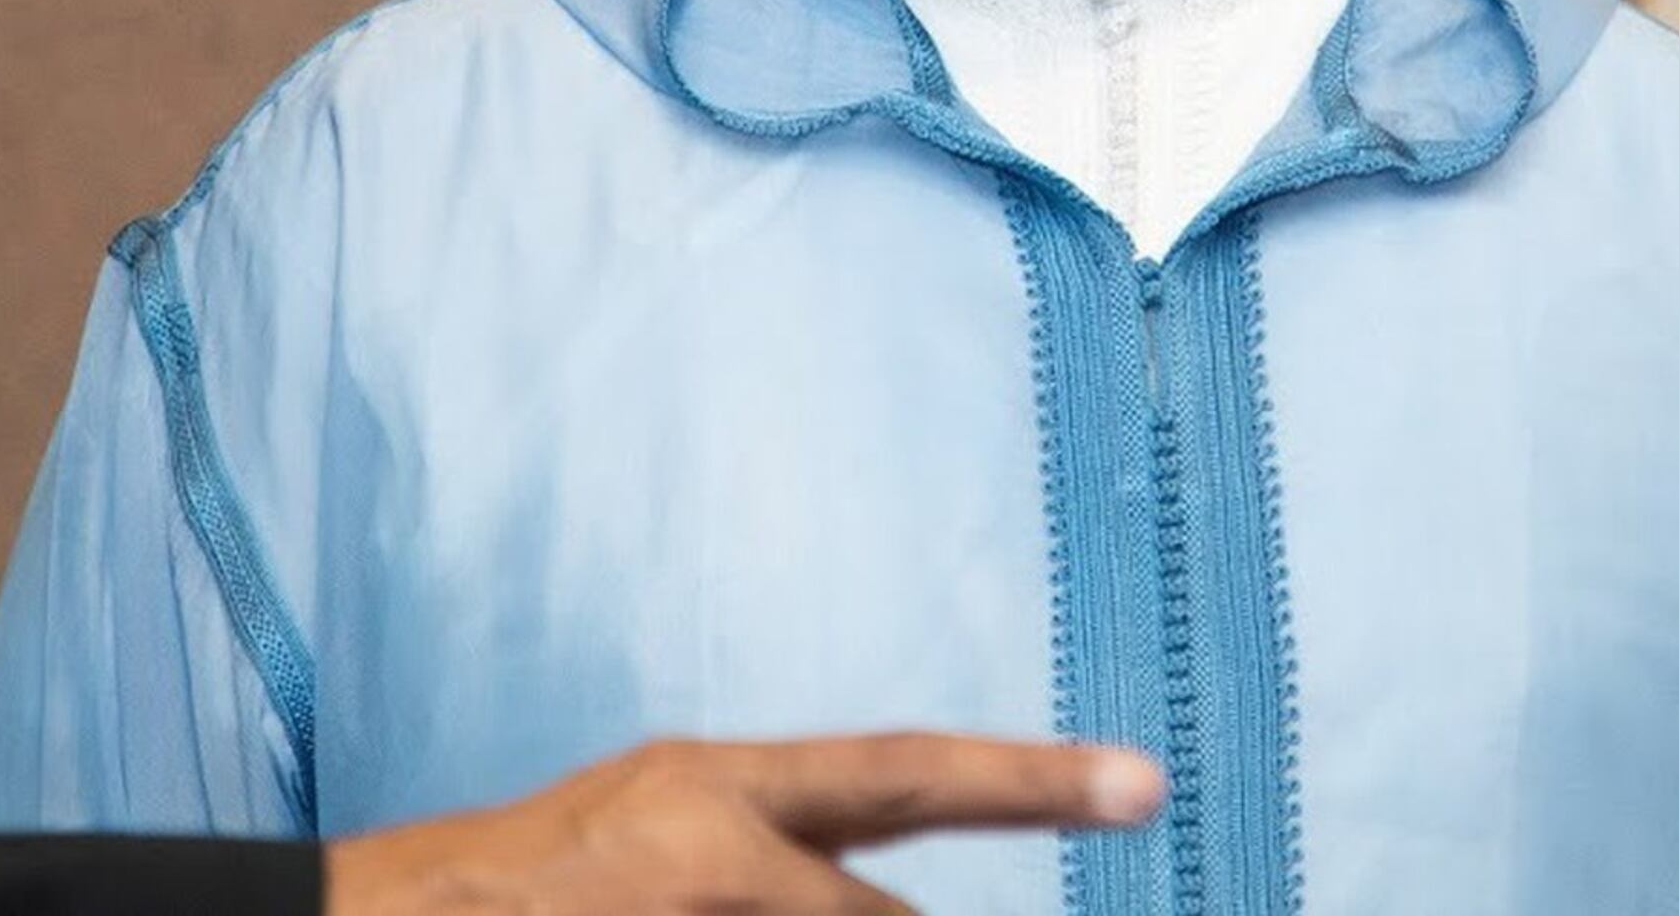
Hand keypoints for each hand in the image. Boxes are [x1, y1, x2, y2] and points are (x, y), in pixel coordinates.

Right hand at [319, 732, 1165, 914]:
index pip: (906, 776)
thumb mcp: (661, 830)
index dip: (1032, 778)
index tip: (1145, 783)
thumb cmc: (532, 886)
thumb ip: (780, 860)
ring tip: (686, 910)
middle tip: (755, 907)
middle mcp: (717, 859)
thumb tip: (887, 909)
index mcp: (718, 792)